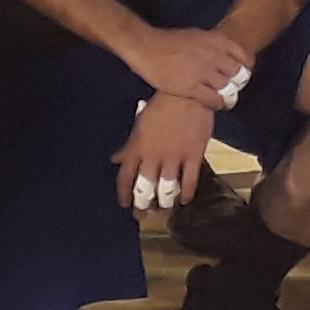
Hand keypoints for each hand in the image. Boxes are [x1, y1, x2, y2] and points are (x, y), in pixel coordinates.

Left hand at [114, 92, 214, 212]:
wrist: (188, 94)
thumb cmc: (162, 106)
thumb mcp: (140, 124)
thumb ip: (129, 145)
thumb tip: (115, 159)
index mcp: (138, 147)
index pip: (125, 177)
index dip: (123, 194)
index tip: (125, 204)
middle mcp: (154, 155)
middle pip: (145, 188)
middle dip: (143, 205)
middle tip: (143, 214)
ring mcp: (174, 157)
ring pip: (167, 190)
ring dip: (165, 203)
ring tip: (164, 209)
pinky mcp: (194, 156)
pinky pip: (189, 182)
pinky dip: (186, 194)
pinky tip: (184, 200)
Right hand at [123, 22, 253, 110]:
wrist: (146, 47)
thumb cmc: (169, 41)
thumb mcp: (197, 36)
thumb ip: (214, 46)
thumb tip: (227, 55)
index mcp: (216, 41)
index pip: (245, 58)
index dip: (246, 69)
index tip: (241, 74)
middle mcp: (213, 55)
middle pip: (239, 75)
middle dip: (238, 84)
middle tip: (233, 88)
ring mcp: (203, 72)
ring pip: (228, 89)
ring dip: (228, 96)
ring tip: (225, 99)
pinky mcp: (191, 87)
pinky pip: (214, 100)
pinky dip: (217, 104)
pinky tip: (213, 104)